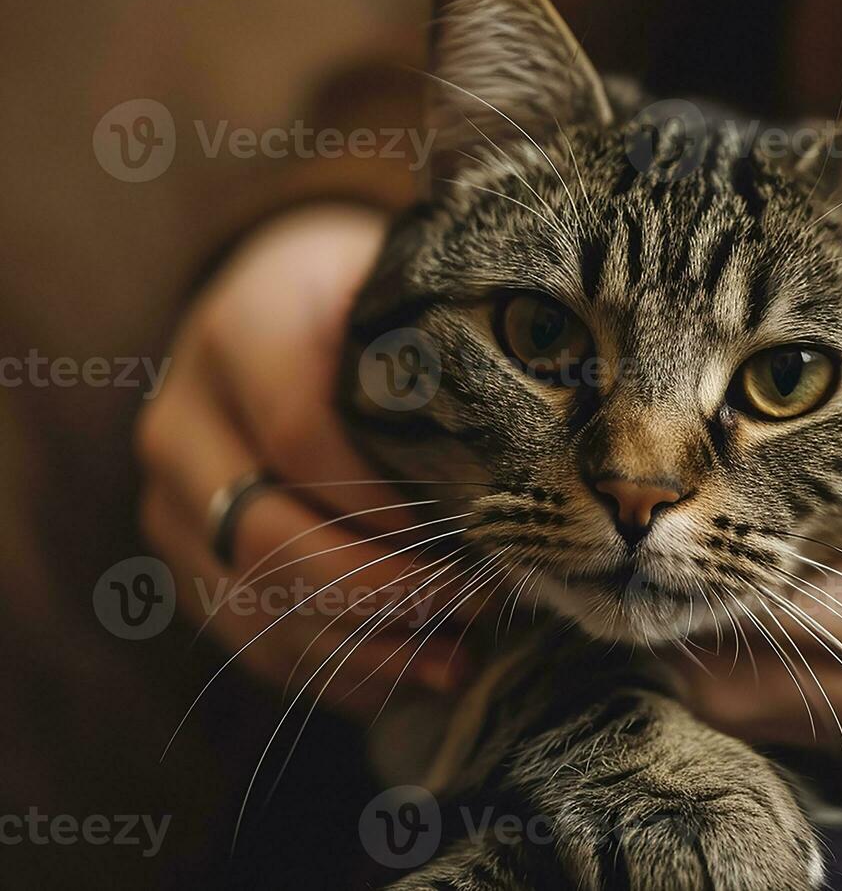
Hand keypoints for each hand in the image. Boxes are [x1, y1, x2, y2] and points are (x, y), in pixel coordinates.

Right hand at [137, 203, 471, 717]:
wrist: (281, 310)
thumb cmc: (371, 305)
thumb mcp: (404, 298)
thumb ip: (444, 358)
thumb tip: (539, 457)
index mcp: (239, 335)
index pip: (304, 438)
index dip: (389, 503)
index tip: (474, 537)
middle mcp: (182, 423)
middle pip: (269, 538)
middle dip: (384, 589)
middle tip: (476, 608)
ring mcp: (171, 502)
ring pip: (254, 604)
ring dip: (364, 648)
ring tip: (456, 663)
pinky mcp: (185, 562)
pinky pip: (249, 639)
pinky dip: (335, 670)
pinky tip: (410, 675)